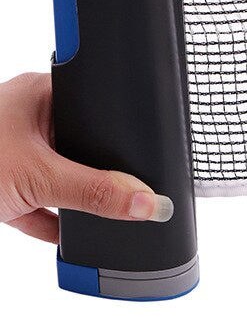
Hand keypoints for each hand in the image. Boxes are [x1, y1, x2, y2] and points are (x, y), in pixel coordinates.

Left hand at [0, 72, 173, 242]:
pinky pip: (37, 201)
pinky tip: (67, 232)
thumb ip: (95, 192)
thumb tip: (146, 202)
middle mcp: (27, 117)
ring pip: (59, 173)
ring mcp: (12, 149)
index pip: (99, 105)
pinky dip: (51, 219)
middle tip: (131, 186)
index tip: (151, 145)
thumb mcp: (39, 178)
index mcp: (40, 94)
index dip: (125, 126)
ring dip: (75, 194)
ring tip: (104, 209)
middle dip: (102, 168)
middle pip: (82, 143)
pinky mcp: (0, 183)